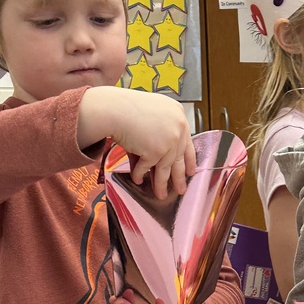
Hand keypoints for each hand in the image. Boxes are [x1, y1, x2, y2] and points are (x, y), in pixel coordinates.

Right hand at [79, 87, 195, 197]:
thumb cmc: (125, 108)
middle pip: (179, 158)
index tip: (190, 171)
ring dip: (161, 184)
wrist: (113, 108)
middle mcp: (177, 127)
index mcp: (178, 114)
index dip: (188, 159)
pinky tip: (137, 180)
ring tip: (161, 195)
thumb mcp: (150, 116)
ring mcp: (168, 140)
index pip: (187, 141)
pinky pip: (146, 167)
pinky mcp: (156, 151)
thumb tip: (155, 163)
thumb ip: (158, 135)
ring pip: (166, 168)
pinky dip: (139, 174)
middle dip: (179, 177)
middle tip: (180, 189)